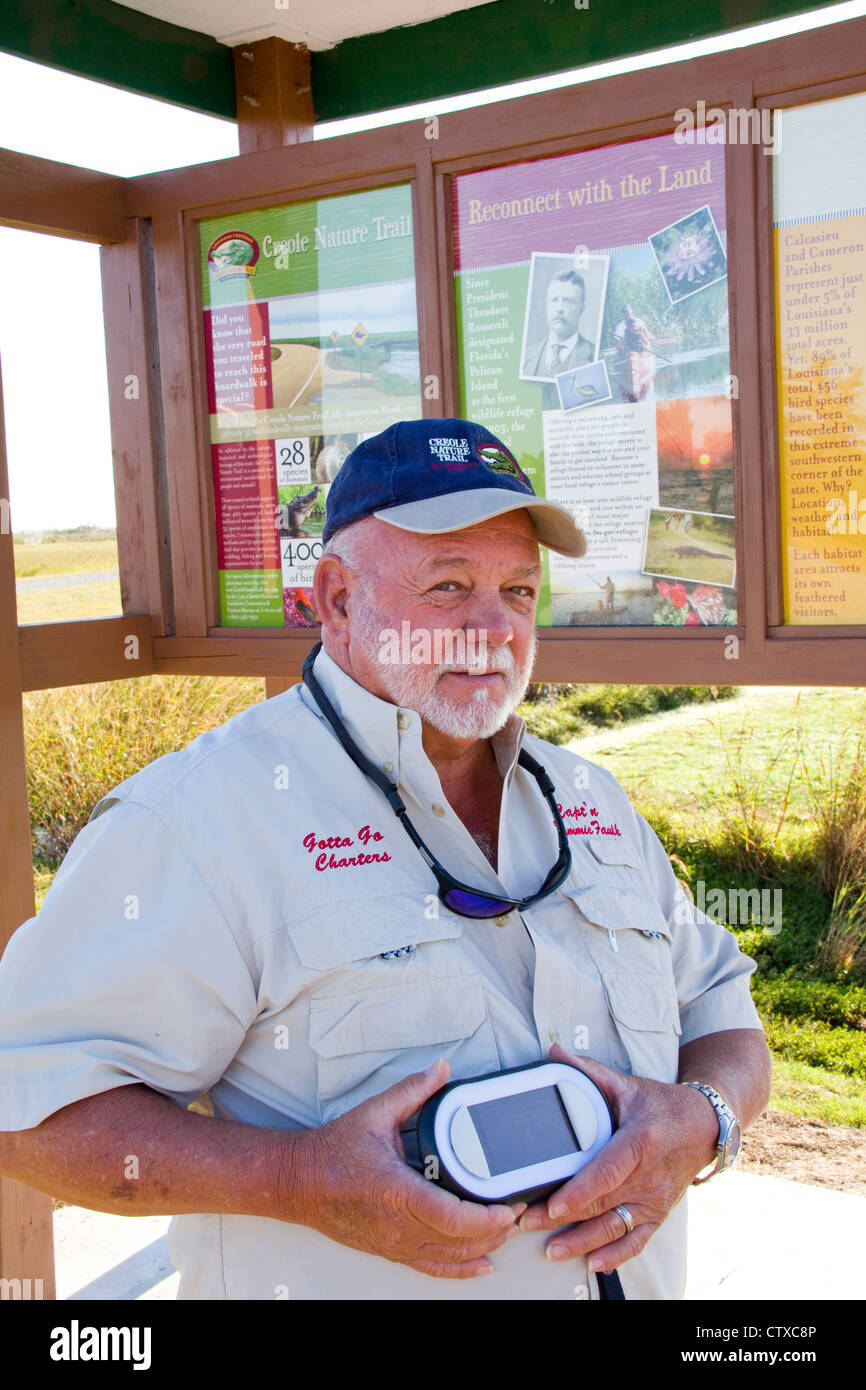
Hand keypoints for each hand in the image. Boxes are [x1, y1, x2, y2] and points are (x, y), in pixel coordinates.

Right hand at [295, 1059, 523, 1278]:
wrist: (300, 1182)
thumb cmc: (334, 1150)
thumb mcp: (374, 1114)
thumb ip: (412, 1091)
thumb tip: (442, 1068)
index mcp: (397, 1192)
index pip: (452, 1217)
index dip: (487, 1219)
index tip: (509, 1207)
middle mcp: (397, 1225)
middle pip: (458, 1241)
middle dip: (496, 1230)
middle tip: (519, 1210)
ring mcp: (394, 1243)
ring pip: (449, 1257)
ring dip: (484, 1247)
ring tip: (508, 1231)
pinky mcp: (390, 1251)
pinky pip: (431, 1268)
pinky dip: (460, 1270)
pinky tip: (482, 1264)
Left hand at [518, 1044, 718, 1272]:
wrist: (706, 1126)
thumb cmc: (662, 1105)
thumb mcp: (628, 1085)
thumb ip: (590, 1073)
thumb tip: (553, 1053)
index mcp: (639, 1142)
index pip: (607, 1171)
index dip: (581, 1191)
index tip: (555, 1205)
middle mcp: (648, 1176)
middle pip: (602, 1203)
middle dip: (564, 1219)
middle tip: (528, 1224)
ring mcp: (654, 1199)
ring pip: (616, 1227)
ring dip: (583, 1242)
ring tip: (552, 1250)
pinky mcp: (658, 1213)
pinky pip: (637, 1240)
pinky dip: (617, 1255)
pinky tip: (594, 1263)